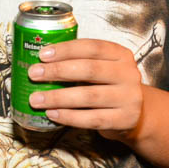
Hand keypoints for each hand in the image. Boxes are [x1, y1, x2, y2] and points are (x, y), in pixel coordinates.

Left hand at [26, 39, 143, 137]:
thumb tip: (40, 64)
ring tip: (36, 99)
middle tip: (34, 74)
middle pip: (89, 69)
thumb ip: (79, 63)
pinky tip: (52, 114)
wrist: (134, 114)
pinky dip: (69, 117)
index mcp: (121, 55)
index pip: (92, 47)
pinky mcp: (125, 120)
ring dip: (58, 97)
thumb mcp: (101, 69)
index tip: (42, 54)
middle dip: (57, 71)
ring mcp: (129, 98)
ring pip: (88, 96)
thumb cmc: (108, 87)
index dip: (66, 50)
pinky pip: (92, 119)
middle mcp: (128, 74)